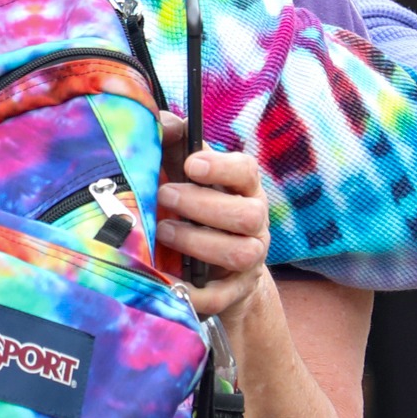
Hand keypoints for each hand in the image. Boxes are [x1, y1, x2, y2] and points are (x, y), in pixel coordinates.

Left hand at [154, 113, 270, 326]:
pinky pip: (220, 296)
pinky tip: (166, 279)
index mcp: (243, 189)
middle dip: (201, 205)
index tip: (191, 164)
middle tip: (164, 197)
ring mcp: (249, 258)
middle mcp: (254, 222)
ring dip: (197, 242)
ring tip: (163, 232)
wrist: (214, 269)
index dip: (221, 167)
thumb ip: (176, 144)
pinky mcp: (234, 291)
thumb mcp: (186, 175)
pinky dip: (193, 291)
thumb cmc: (195, 208)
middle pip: (245, 214)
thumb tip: (162, 121)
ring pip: (239, 252)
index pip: (246, 171)